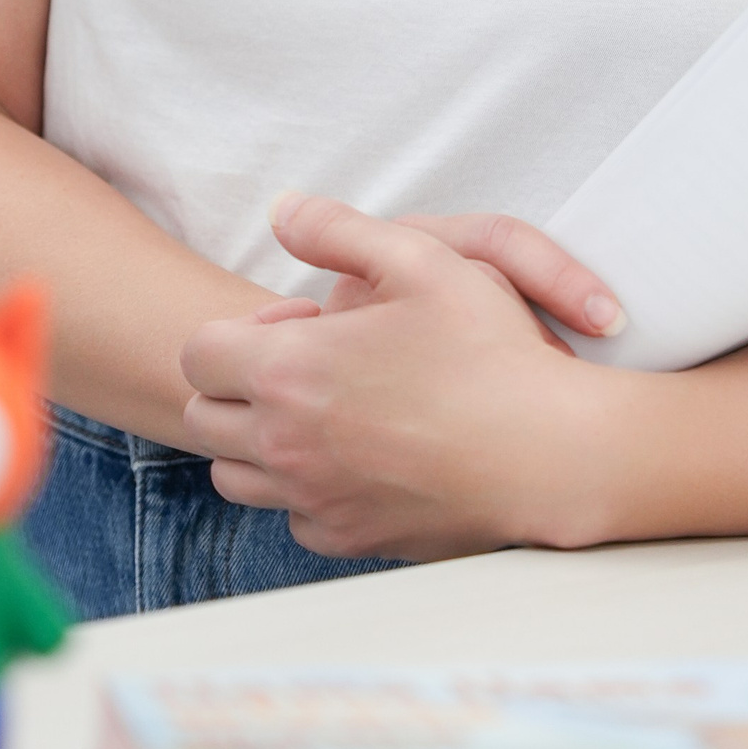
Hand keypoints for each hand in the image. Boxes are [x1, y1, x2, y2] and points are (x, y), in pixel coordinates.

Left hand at [178, 194, 617, 562]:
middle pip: (205, 418)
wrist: (549, 453)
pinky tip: (358, 461)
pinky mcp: (349, 538)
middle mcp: (285, 444)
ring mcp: (314, 498)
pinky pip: (293, 517)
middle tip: (307, 368)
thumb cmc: (490, 352)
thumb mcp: (422, 258)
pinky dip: (306, 491)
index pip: (198, 354)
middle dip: (237, 387)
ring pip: (235, 477)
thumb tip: (282, 210)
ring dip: (259, 442)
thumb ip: (338, 227)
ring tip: (325, 415)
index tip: (299, 326)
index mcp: (288, 371)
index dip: (239, 332)